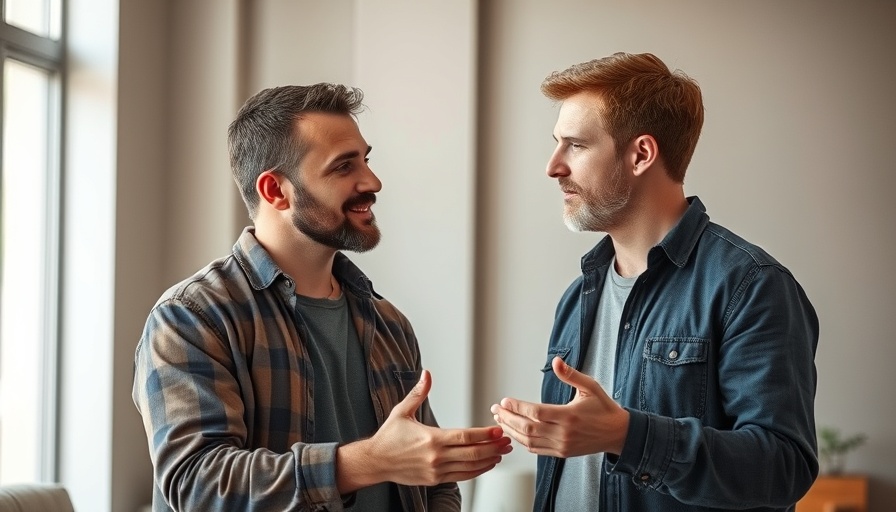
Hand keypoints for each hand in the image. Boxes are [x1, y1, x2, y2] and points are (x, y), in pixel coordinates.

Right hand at [338, 370, 511, 491]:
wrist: (375, 462)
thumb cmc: (388, 437)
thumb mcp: (402, 411)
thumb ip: (418, 393)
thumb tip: (426, 374)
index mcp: (431, 438)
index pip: (465, 436)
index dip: (484, 434)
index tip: (497, 430)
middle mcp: (436, 457)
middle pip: (472, 454)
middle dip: (493, 448)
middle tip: (507, 441)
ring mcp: (436, 470)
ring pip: (470, 468)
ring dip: (489, 460)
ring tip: (502, 453)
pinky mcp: (435, 480)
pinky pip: (462, 476)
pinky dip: (477, 471)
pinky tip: (486, 464)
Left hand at [490, 356, 628, 457]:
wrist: (618, 434)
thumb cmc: (604, 408)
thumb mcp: (590, 387)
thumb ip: (571, 375)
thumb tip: (556, 361)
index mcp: (568, 416)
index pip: (535, 413)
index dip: (517, 407)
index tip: (504, 400)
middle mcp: (563, 433)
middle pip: (527, 428)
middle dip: (507, 418)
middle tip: (495, 409)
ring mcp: (561, 445)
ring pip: (529, 441)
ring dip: (511, 430)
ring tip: (499, 420)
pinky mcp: (561, 453)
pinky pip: (536, 449)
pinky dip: (522, 442)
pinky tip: (514, 433)